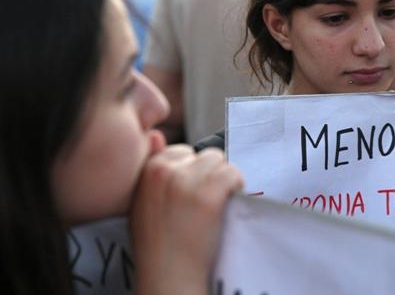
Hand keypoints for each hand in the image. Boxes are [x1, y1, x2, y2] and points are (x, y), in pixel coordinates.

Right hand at [130, 131, 243, 294]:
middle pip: (205, 155)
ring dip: (225, 180)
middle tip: (206, 202)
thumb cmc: (158, 243)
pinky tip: (226, 205)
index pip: (182, 151)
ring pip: (221, 162)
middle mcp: (166, 171)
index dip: (192, 173)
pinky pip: (233, 174)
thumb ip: (152, 170)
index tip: (191, 195)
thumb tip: (156, 134)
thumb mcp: (142, 201)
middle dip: (209, 175)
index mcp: (149, 170)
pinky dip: (236, 187)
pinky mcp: (208, 195)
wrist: (167, 275)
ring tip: (217, 204)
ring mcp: (187, 182)